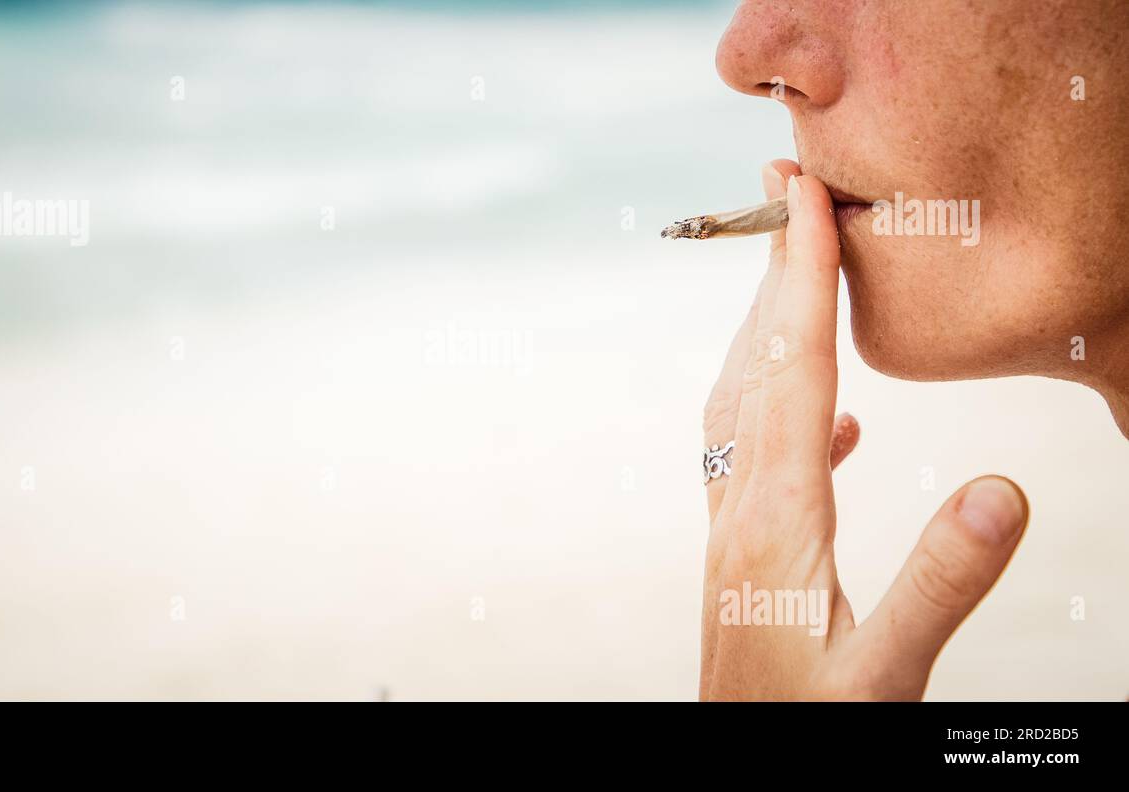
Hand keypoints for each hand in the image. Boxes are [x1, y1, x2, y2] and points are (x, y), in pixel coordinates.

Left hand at [699, 160, 1028, 699]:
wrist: (743, 768)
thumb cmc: (812, 729)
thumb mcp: (886, 671)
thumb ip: (943, 582)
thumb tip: (1005, 487)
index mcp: (778, 520)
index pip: (792, 374)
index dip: (801, 280)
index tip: (804, 201)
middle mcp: (741, 508)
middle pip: (754, 366)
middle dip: (771, 273)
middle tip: (784, 192)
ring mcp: (734, 527)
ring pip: (744, 401)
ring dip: (770, 329)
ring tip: (798, 274)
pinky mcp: (744, 550)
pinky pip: (756, 454)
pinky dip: (790, 411)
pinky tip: (835, 420)